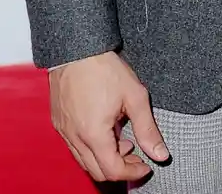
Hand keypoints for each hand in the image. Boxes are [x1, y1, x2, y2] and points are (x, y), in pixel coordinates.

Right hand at [49, 51, 167, 181]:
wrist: (76, 49)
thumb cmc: (104, 68)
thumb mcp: (135, 97)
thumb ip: (147, 129)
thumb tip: (160, 154)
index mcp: (93, 135)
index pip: (112, 171)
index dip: (132, 173)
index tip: (146, 166)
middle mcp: (75, 138)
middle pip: (97, 171)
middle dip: (120, 169)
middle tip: (137, 156)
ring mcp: (64, 132)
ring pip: (84, 161)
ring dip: (105, 159)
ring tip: (124, 139)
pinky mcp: (60, 124)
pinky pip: (75, 147)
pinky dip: (93, 148)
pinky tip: (107, 130)